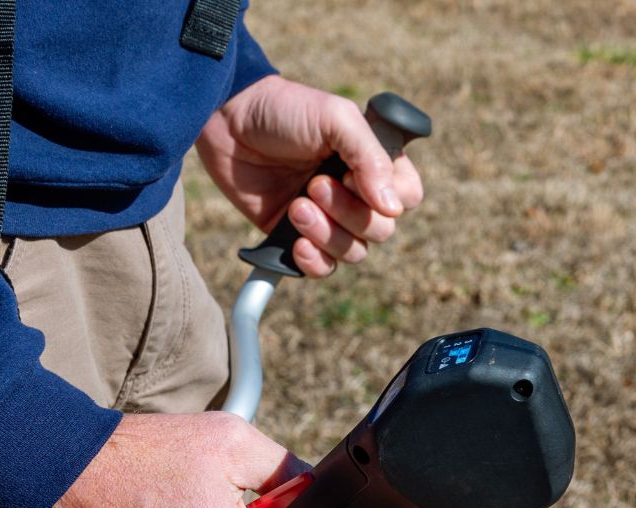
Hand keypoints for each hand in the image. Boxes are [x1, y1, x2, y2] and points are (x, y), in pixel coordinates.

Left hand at [196, 75, 424, 276]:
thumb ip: (370, 157)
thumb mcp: (335, 117)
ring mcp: (328, 218)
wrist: (228, 120)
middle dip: (348, 212)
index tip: (350, 175)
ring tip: (297, 205)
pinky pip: (323, 269)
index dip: (387, 196)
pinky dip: (314, 262)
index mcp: (374, 163)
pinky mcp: (296, 237)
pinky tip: (297, 243)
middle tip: (314, 184)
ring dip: (328, 234)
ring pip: (354, 253)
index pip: (407, 197)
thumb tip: (393, 208)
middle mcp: (357, 194)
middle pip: (381, 230)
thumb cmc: (285, 109)